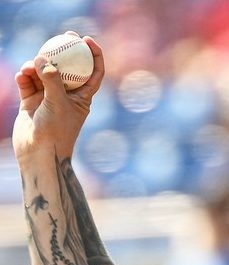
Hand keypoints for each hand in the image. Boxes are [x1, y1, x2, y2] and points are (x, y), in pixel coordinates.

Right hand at [12, 33, 102, 162]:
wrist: (38, 153)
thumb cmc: (56, 132)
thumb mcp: (58, 104)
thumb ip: (52, 80)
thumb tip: (44, 58)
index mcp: (82, 97)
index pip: (93, 73)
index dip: (94, 55)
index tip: (87, 40)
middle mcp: (66, 95)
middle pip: (68, 67)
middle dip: (65, 50)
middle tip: (62, 36)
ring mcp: (48, 96)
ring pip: (44, 72)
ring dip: (37, 65)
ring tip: (31, 67)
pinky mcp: (31, 100)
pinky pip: (28, 81)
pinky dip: (25, 75)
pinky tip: (22, 75)